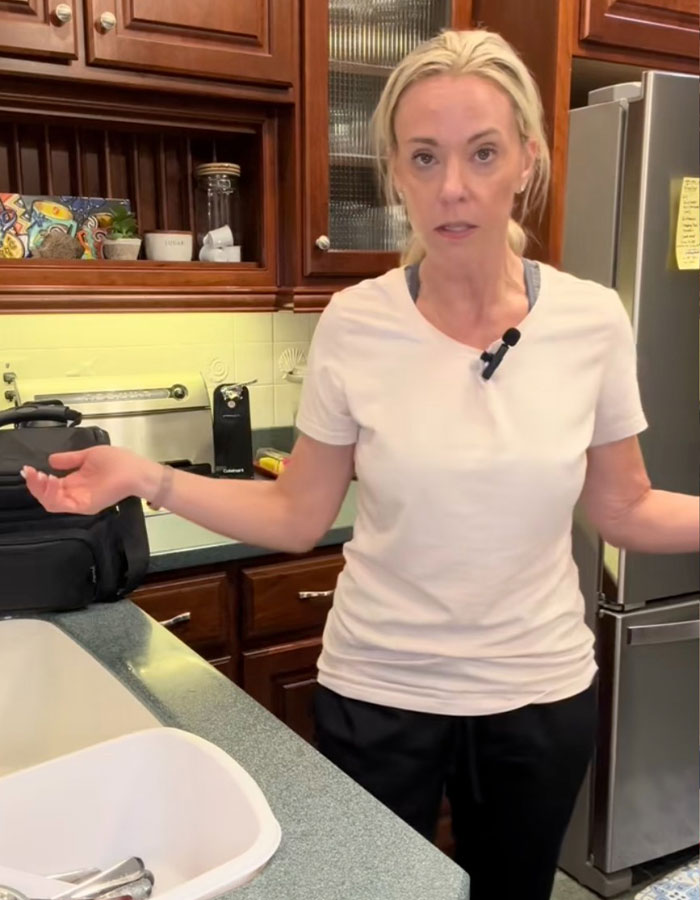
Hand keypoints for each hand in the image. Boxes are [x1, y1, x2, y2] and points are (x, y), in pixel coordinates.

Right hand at [21, 445, 156, 514]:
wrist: (137, 470)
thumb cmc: (118, 462)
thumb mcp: (88, 456)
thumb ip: (69, 459)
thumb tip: (51, 460)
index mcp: (75, 483)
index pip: (50, 487)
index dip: (37, 479)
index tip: (29, 468)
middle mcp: (75, 495)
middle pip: (47, 497)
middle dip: (35, 484)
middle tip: (30, 472)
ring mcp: (80, 501)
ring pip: (50, 502)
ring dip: (40, 489)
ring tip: (39, 475)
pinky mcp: (85, 505)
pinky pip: (61, 505)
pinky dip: (51, 494)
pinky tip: (49, 480)